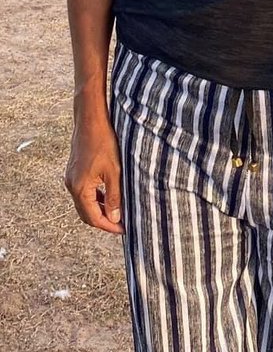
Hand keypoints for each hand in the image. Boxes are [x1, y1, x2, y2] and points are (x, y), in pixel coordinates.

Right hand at [65, 117, 124, 234]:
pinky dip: (95, 198)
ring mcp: (71, 179)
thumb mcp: (114, 171)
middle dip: (103, 221)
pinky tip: (108, 196)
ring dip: (99, 210)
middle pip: (86, 213)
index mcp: (80, 189)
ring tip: (117, 212)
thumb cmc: (104, 144)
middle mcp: (72, 186)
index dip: (109, 226)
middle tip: (121, 225)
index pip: (93, 217)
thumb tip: (115, 218)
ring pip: (84, 203)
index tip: (123, 230)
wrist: (90, 121)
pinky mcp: (74, 172)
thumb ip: (114, 196)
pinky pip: (84, 192)